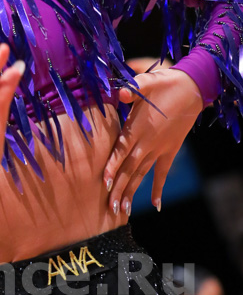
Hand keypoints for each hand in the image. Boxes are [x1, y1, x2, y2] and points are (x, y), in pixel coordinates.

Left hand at [103, 68, 203, 215]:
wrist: (190, 89)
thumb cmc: (163, 84)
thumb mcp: (146, 83)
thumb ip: (133, 89)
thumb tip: (121, 93)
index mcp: (138, 127)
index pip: (121, 150)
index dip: (113, 166)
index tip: (105, 184)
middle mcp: (147, 142)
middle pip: (129, 168)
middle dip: (119, 188)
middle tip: (110, 209)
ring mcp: (159, 148)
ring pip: (142, 174)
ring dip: (132, 192)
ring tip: (123, 211)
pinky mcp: (170, 150)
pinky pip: (162, 173)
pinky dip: (158, 188)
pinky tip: (156, 206)